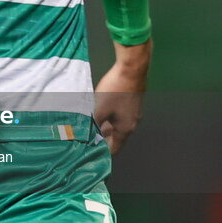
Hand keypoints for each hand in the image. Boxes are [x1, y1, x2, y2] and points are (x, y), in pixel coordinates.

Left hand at [93, 39, 151, 154]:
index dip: (102, 152)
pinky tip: (100, 111)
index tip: (90, 152)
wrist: (131, 70)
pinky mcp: (132, 104)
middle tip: (87, 137)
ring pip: (117, 126)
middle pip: (116, 138)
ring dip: (105, 127)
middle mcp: (132, 124)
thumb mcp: (99, 109)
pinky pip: (120, 117)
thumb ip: (93, 125)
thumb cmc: (114, 91)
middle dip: (102, 138)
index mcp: (125, 129)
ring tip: (91, 124)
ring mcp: (134, 114)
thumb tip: (88, 136)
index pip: (114, 149)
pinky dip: (110, 118)